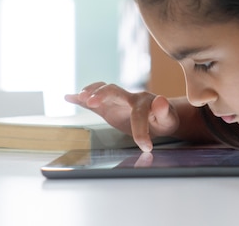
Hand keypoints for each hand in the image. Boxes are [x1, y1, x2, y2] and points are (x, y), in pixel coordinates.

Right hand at [65, 82, 179, 151]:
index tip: (146, 147)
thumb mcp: (169, 119)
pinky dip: (80, 98)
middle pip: (113, 90)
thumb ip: (165, 112)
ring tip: (81, 97)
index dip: (141, 130)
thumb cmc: (163, 119)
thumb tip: (161, 101)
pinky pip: (93, 101)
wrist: (158, 116)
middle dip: (102, 95)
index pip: (138, 113)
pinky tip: (69, 97)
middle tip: (92, 102)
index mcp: (143, 101)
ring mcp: (116, 101)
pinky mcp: (107, 107)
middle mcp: (127, 97)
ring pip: (102, 91)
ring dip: (91, 93)